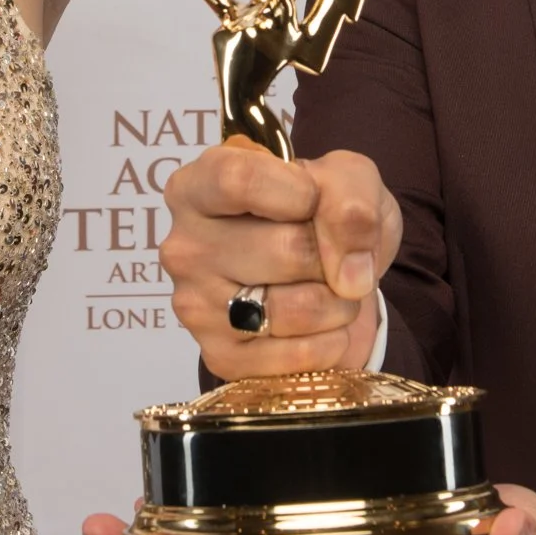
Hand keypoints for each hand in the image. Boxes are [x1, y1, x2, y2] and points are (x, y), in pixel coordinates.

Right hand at [161, 141, 397, 377]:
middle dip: (334, 256)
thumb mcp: (344, 177)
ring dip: (340, 302)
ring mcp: (196, 307)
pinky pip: (300, 356)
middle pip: (288, 250)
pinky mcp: (220, 357)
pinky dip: (333, 340)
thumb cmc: (320, 213)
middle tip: (331, 254)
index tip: (316, 201)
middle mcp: (183, 248)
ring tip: (331, 289)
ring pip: (298, 308)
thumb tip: (350, 273)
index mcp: (196, 187)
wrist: (324, 274)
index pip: (241, 182)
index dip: (300, 194)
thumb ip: (351, 198)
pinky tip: (322, 325)